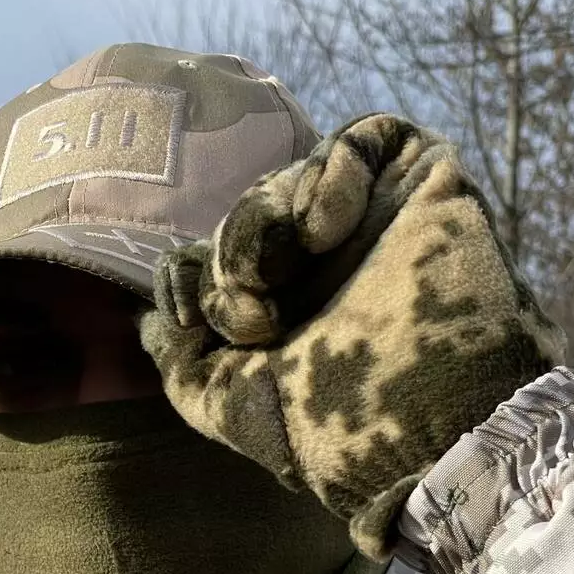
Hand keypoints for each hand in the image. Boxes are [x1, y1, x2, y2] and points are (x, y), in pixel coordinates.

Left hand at [140, 114, 565, 560]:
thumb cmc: (328, 431)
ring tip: (290, 271)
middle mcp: (327, 261)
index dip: (188, 272)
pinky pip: (370, 136)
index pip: (215, 251)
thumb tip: (146, 319)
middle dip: (233, 254)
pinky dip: (332, 168)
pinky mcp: (427, 189)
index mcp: (283, 305)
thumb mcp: (223, 398)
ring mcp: (377, 220)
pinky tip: (323, 228)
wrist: (427, 437)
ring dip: (269, 216)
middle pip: (250, 208)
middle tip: (255, 319)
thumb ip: (178, 353)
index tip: (184, 318)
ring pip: (296, 172)